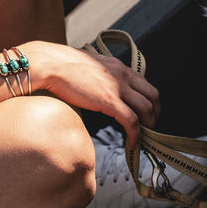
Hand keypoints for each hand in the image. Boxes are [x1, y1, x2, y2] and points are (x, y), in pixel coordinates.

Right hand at [25, 41, 160, 147]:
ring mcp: (117, 87)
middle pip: (153, 96)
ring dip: (149, 127)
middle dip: (155, 115)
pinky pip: (131, 120)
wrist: (51, 64)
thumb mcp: (90, 65)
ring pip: (147, 109)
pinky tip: (133, 143)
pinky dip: (136, 134)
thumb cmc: (62, 65)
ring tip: (144, 139)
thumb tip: (99, 88)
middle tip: (150, 130)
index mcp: (118, 66)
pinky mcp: (108, 100)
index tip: (147, 116)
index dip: (151, 103)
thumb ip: (101, 75)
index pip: (146, 85)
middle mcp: (123, 75)